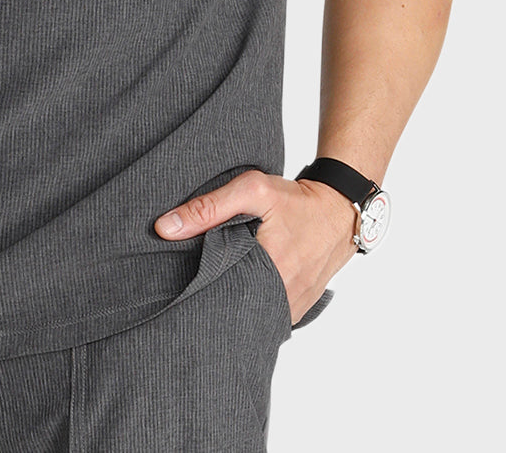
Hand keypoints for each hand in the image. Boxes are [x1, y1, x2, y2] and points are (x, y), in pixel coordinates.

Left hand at [154, 169, 358, 324]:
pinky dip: (253, 304)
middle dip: (212, 295)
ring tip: (216, 286)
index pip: (217, 289)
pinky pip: (268, 315)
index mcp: (269, 270)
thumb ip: (209, 207)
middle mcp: (282, 296)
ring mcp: (292, 307)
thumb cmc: (297, 200)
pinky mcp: (298, 309)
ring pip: (251, 314)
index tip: (179, 277)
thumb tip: (165, 227)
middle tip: (193, 283)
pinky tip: (240, 289)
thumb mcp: (253, 190)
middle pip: (232, 306)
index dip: (196, 283)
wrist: (339, 211)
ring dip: (233, 301)